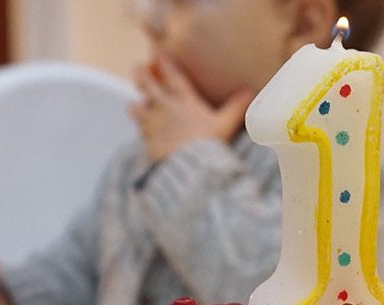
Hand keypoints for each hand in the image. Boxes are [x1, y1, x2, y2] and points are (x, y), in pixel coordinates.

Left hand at [129, 55, 252, 162]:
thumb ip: (236, 108)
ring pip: (138, 108)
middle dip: (142, 76)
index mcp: (185, 100)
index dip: (164, 64)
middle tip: (137, 68)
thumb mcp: (225, 125)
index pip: (172, 77)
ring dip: (136, 104)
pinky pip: (140, 130)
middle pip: (148, 86)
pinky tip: (141, 129)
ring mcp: (153, 123)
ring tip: (133, 104)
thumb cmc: (208, 145)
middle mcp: (165, 107)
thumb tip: (250, 91)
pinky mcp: (147, 139)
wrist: (189, 168)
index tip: (158, 56)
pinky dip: (140, 127)